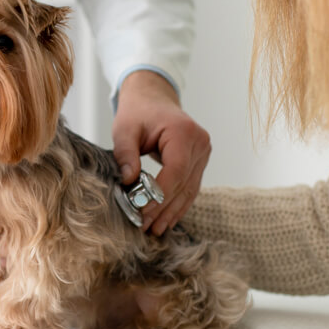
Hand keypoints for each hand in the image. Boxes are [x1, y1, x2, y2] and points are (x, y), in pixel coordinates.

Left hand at [112, 71, 210, 235]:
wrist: (153, 98)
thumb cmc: (138, 112)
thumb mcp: (124, 129)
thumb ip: (125, 154)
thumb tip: (128, 182)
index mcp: (184, 132)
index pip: (176, 171)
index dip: (160, 194)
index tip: (142, 211)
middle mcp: (200, 143)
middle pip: (184, 183)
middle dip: (163, 208)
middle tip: (144, 226)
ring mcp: (203, 153)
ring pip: (189, 189)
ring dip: (172, 211)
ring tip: (154, 229)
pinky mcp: (200, 161)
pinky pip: (190, 186)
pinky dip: (177, 203)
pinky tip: (165, 219)